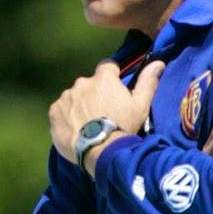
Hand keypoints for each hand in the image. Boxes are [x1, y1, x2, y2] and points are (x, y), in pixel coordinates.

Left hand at [49, 60, 164, 164]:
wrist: (100, 151)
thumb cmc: (123, 126)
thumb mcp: (141, 106)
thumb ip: (148, 82)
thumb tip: (158, 62)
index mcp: (103, 78)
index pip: (107, 67)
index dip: (111, 77)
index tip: (114, 90)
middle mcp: (82, 82)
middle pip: (89, 84)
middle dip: (94, 94)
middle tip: (102, 114)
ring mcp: (66, 96)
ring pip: (74, 97)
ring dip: (79, 106)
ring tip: (87, 125)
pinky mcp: (54, 111)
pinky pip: (60, 109)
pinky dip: (66, 116)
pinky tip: (75, 129)